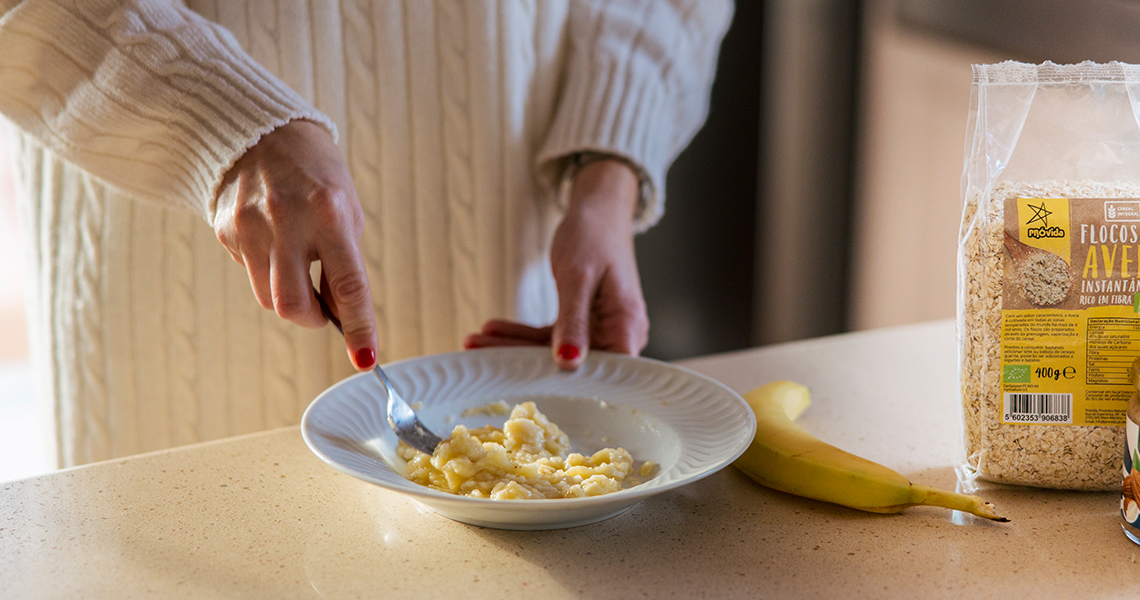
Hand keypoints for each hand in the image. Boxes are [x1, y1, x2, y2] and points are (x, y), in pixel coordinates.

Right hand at [213, 120, 377, 369]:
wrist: (261, 129)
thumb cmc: (315, 172)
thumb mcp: (346, 209)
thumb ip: (346, 261)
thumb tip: (342, 315)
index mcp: (328, 212)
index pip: (349, 285)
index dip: (360, 327)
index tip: (367, 358)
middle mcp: (287, 221)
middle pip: (294, 306)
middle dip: (312, 320)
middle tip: (322, 312)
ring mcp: (250, 227)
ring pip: (267, 298)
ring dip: (289, 297)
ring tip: (298, 267)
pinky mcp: (226, 230)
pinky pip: (249, 272)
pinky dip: (266, 271)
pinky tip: (273, 240)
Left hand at [465, 158, 648, 368]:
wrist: (600, 209)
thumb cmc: (594, 234)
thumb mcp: (578, 276)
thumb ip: (573, 321)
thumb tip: (568, 362)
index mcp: (627, 327)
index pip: (601, 372)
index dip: (566, 385)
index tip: (524, 385)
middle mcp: (618, 335)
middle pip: (571, 364)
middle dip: (523, 360)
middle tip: (479, 354)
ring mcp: (601, 331)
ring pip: (555, 351)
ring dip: (514, 346)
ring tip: (476, 339)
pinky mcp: (584, 324)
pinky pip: (551, 337)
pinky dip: (522, 333)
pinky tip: (492, 328)